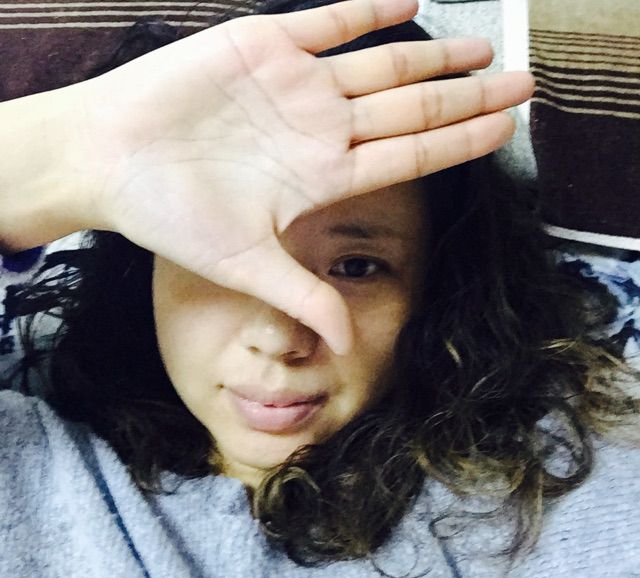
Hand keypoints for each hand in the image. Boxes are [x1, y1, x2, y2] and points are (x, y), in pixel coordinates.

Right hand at [69, 0, 533, 352]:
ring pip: (382, 64)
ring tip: (483, 47)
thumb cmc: (171, 215)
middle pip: (411, 110)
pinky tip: (411, 0)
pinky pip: (328, 20)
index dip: (461, 143)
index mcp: (321, 177)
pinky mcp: (262, 45)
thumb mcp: (246, 264)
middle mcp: (319, 130)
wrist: (110, 161)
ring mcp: (295, 87)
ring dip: (434, 54)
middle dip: (469, 97)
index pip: (409, 156)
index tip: (508, 130)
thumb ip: (304, 297)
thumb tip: (345, 348)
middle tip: (524, 83)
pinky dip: (368, 8)